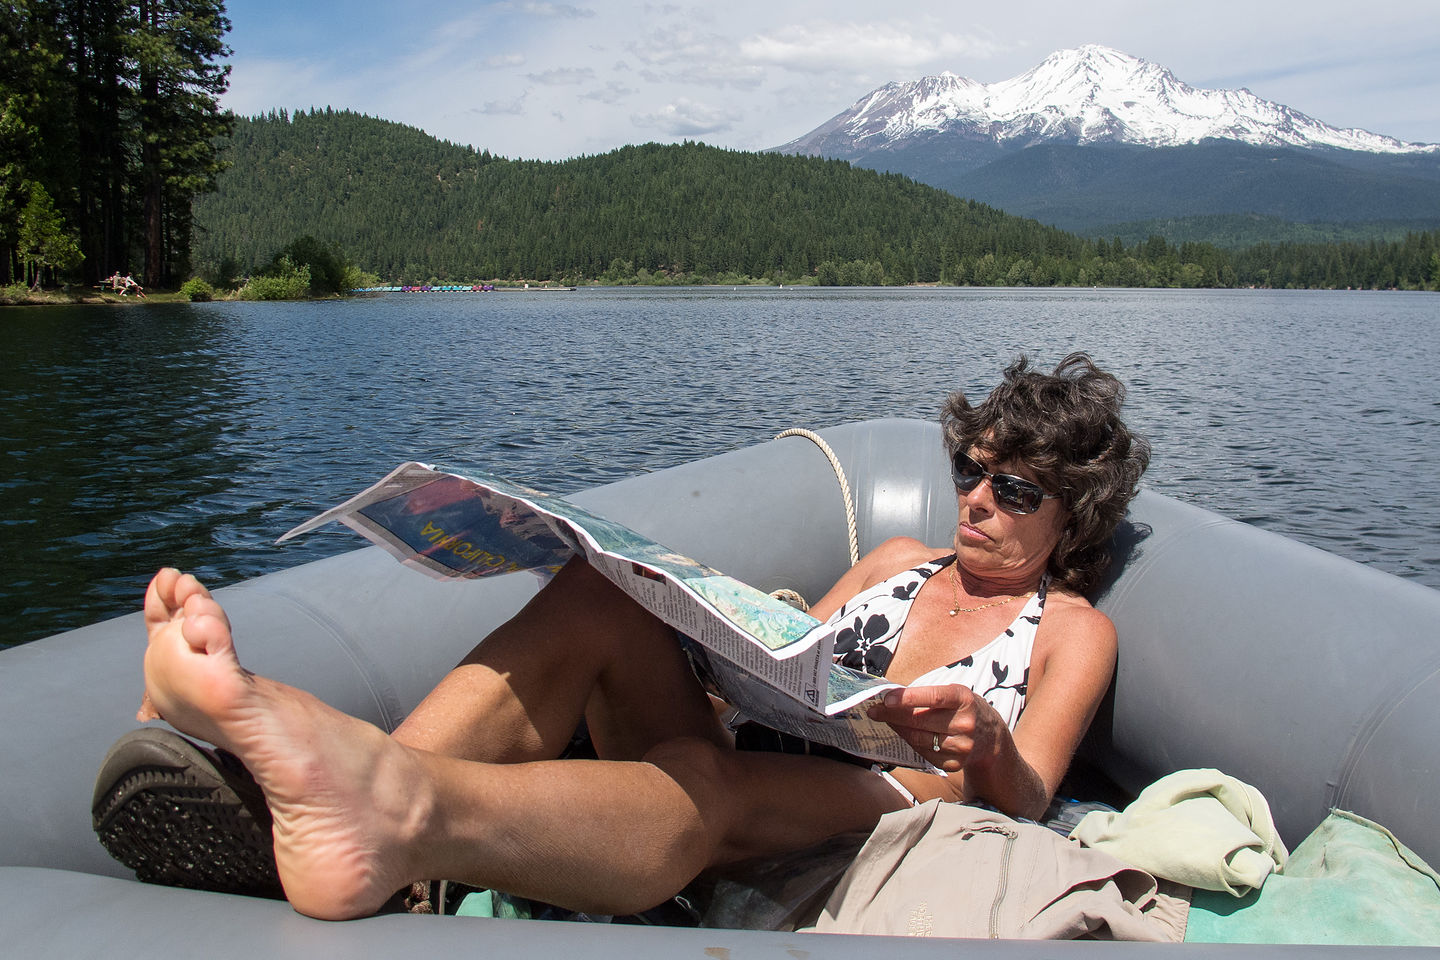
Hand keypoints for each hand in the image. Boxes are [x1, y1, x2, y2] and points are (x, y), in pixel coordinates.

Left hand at [867, 684, 1002, 773]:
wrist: (990, 737)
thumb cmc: (963, 709)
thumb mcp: (954, 693)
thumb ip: (927, 695)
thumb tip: (891, 697)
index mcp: (964, 699)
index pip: (933, 697)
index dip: (908, 698)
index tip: (886, 699)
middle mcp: (965, 723)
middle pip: (920, 721)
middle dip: (892, 715)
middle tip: (874, 710)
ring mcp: (961, 746)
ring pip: (918, 738)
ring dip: (898, 729)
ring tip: (887, 720)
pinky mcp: (954, 764)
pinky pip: (923, 753)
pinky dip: (911, 742)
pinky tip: (905, 733)